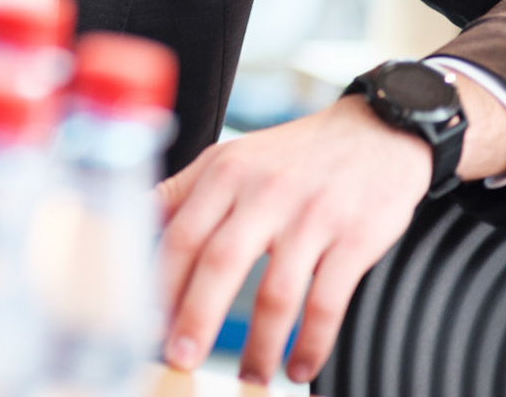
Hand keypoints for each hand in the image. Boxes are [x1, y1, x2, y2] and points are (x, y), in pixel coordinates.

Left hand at [156, 96, 430, 385]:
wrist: (376, 133)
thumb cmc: (293, 155)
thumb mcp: (231, 158)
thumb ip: (182, 192)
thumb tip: (129, 222)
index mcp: (225, 173)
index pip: (181, 233)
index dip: (160, 284)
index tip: (147, 325)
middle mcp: (264, 192)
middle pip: (220, 262)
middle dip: (196, 318)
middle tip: (180, 359)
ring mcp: (311, 216)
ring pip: (276, 292)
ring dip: (259, 345)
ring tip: (248, 379)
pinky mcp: (355, 238)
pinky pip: (329, 302)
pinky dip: (313, 342)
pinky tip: (300, 367)